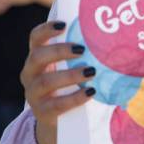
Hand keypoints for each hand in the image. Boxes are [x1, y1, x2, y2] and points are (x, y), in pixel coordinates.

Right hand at [21, 20, 96, 143]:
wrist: (58, 119)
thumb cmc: (69, 84)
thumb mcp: (69, 67)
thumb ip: (80, 55)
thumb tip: (114, 37)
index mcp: (37, 57)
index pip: (35, 38)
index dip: (46, 29)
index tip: (63, 24)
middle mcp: (30, 73)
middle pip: (37, 57)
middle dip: (59, 51)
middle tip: (82, 49)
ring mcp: (33, 94)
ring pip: (45, 81)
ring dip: (70, 75)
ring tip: (91, 72)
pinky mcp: (42, 112)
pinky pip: (56, 104)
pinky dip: (74, 98)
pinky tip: (90, 92)